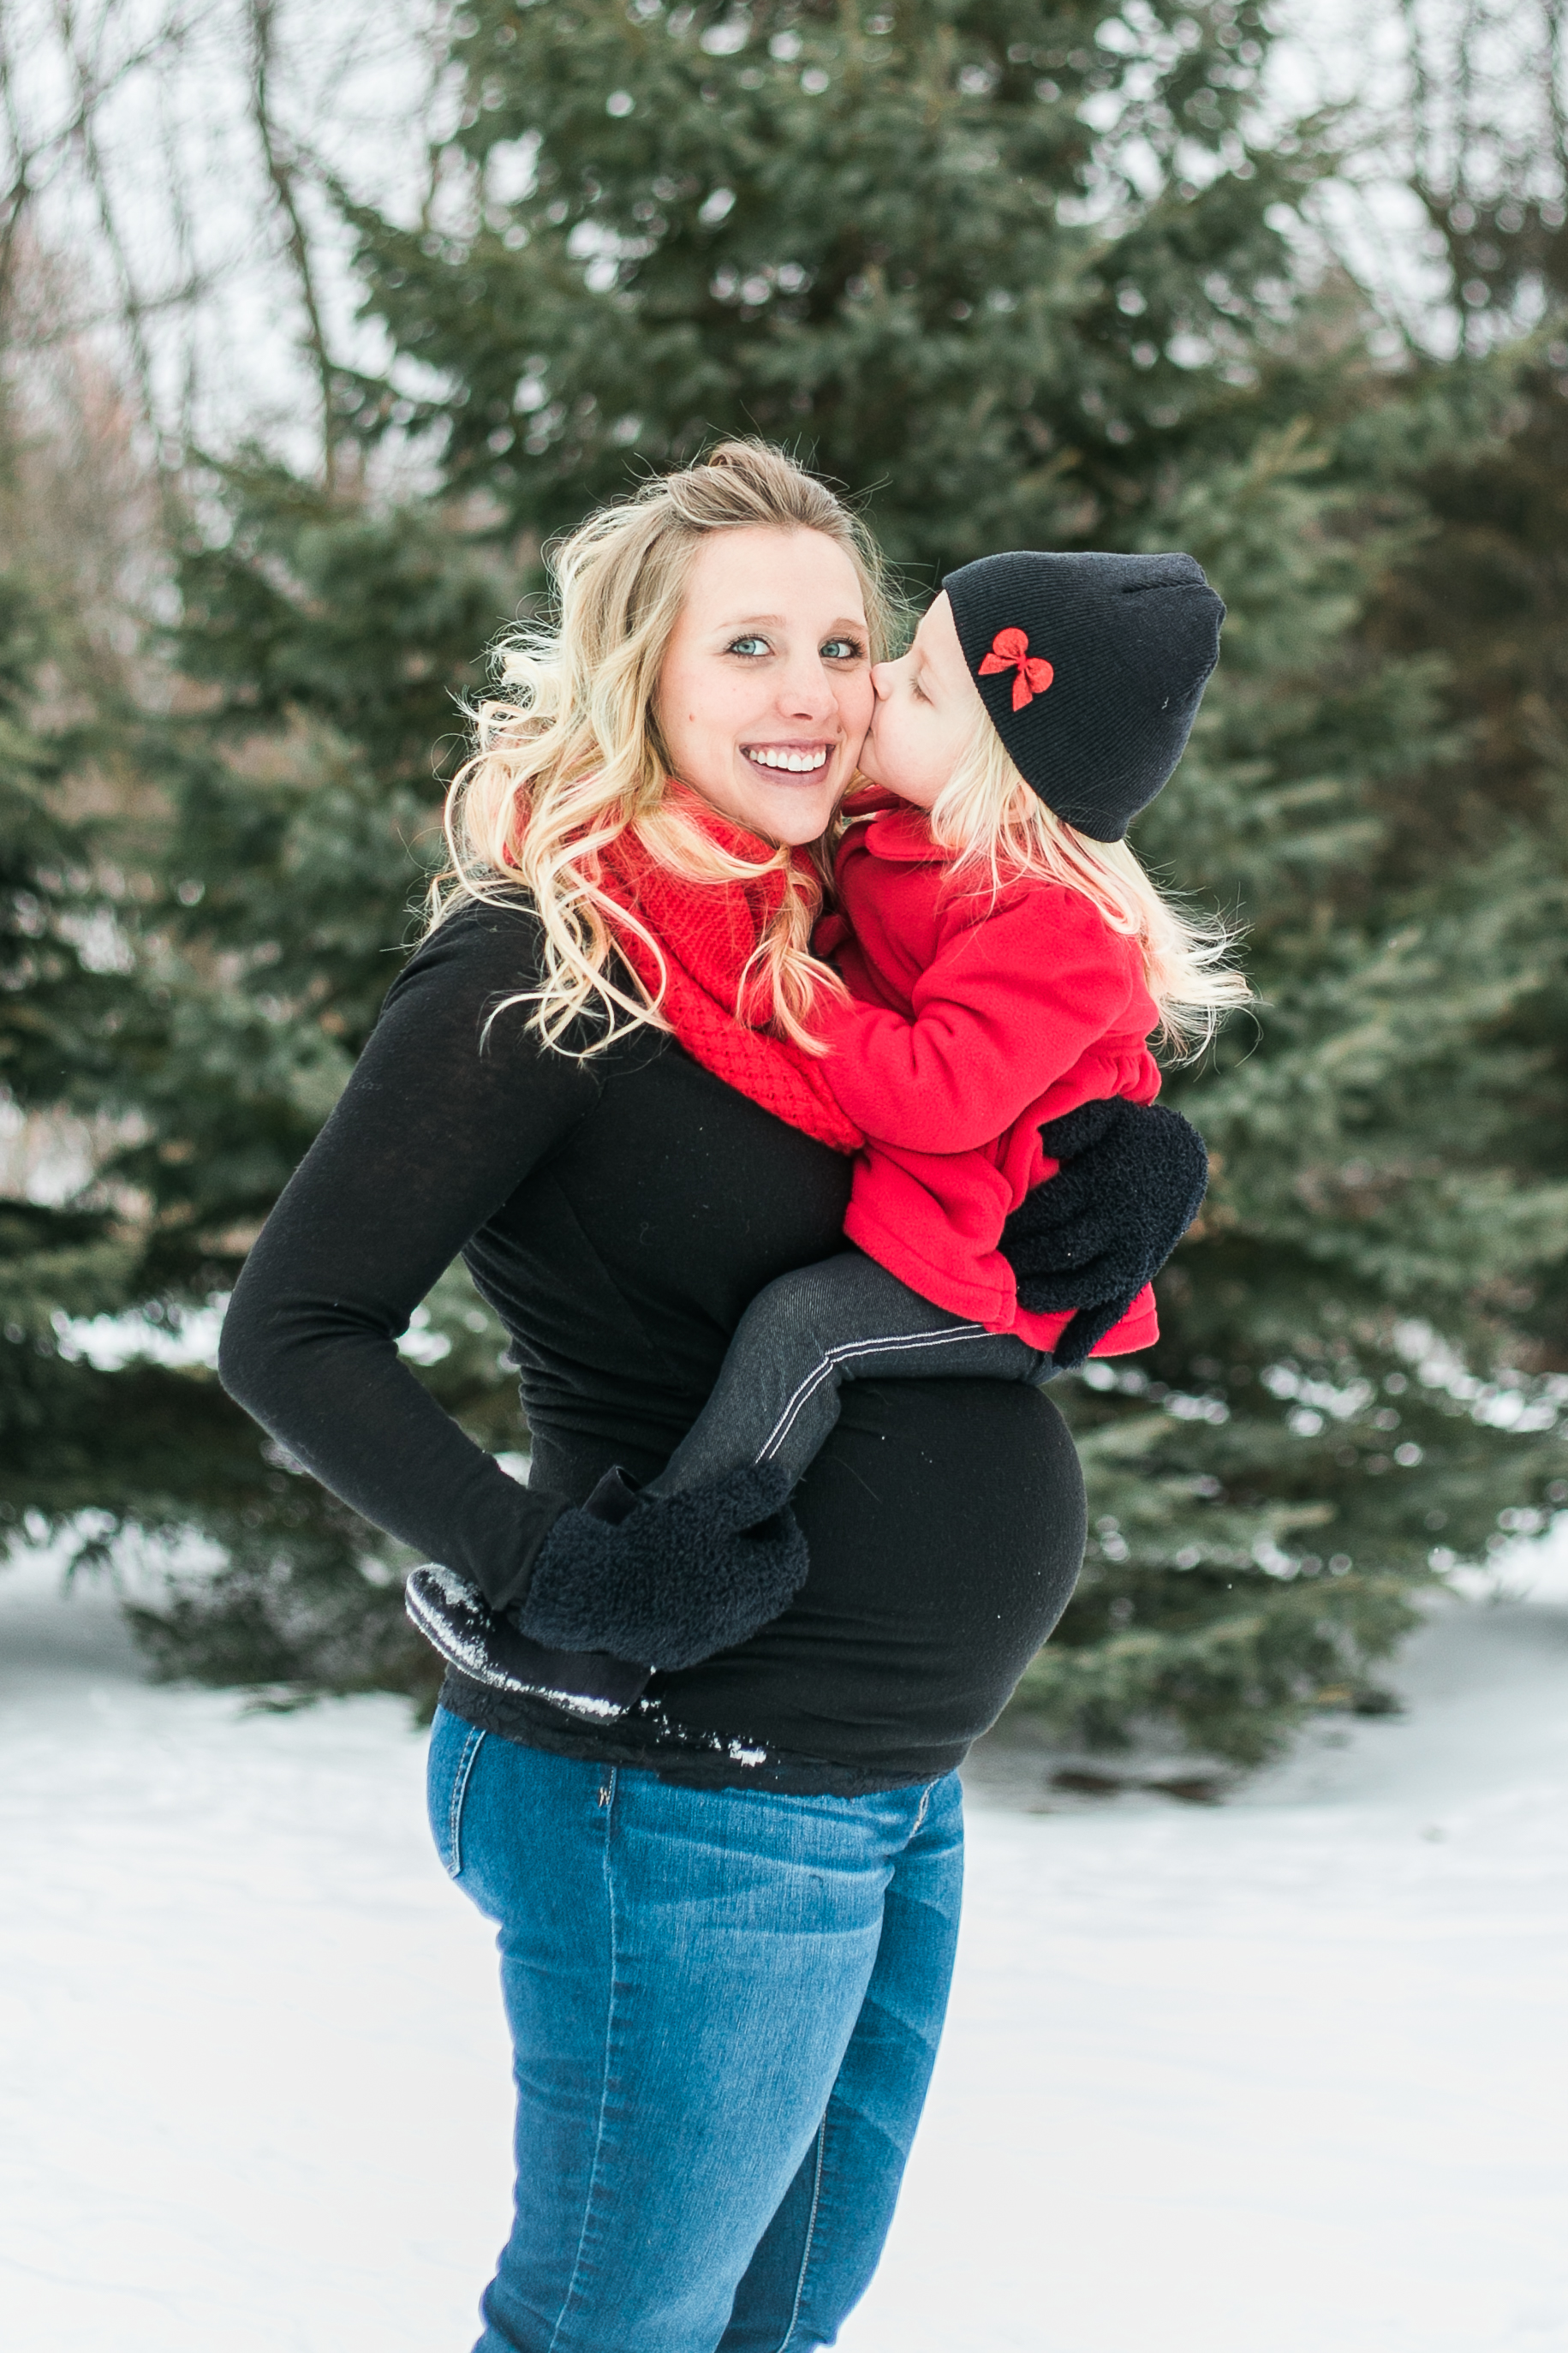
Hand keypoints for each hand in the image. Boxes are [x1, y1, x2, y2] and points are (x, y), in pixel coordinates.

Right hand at [519, 1463, 808, 1670]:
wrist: (593, 1592)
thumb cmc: (651, 1545)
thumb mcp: (704, 1508)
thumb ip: (748, 1494)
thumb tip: (781, 1478)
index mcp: (752, 1587)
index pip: (794, 1558)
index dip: (785, 1525)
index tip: (761, 1503)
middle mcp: (738, 1623)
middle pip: (776, 1590)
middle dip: (768, 1555)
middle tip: (744, 1526)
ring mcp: (710, 1643)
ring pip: (748, 1613)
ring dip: (745, 1581)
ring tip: (717, 1551)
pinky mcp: (682, 1653)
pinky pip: (715, 1629)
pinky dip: (717, 1603)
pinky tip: (692, 1581)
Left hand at [998, 1098, 1208, 1367]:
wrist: (1183, 1160)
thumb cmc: (1127, 1133)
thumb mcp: (1104, 1115)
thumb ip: (1069, 1125)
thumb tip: (1037, 1140)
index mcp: (1103, 1183)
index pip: (1048, 1210)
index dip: (1012, 1224)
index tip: (982, 1231)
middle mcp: (1118, 1224)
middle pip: (1060, 1250)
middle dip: (1020, 1262)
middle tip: (985, 1269)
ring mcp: (1130, 1255)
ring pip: (1083, 1285)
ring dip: (1045, 1296)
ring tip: (1012, 1299)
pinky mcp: (1137, 1274)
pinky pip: (1112, 1310)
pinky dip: (1088, 1335)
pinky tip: (1063, 1359)